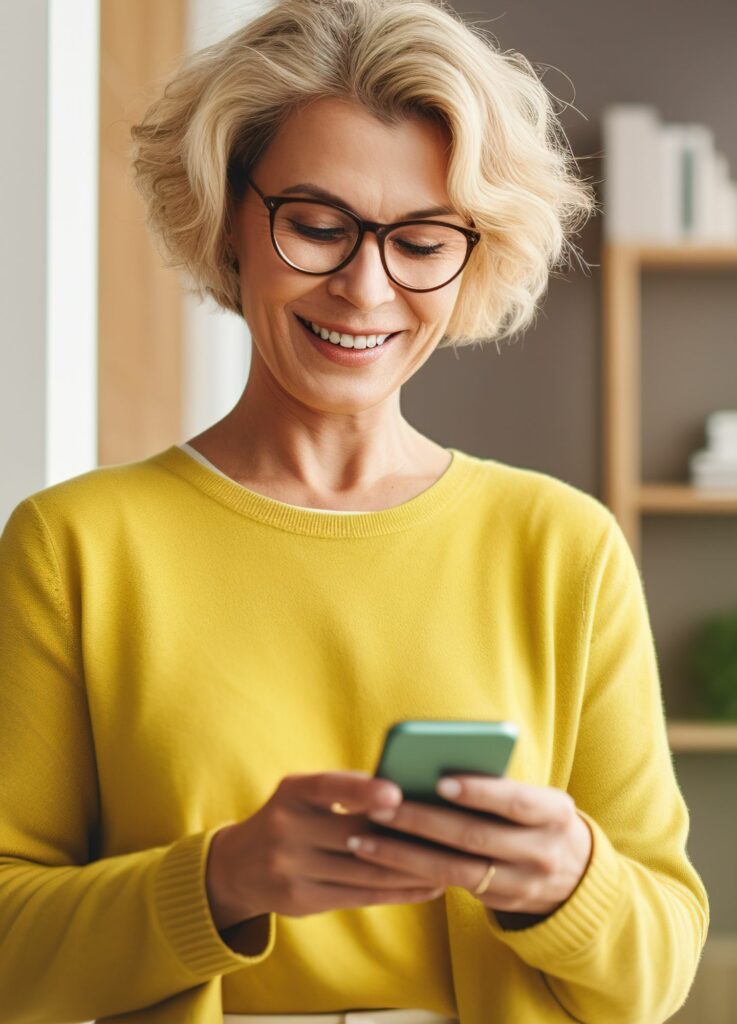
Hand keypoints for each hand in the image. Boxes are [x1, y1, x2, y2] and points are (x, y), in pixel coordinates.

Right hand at [205, 771, 443, 930]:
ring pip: (363, 871)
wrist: (238, 866)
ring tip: (448, 862)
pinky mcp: (302, 901)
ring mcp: (291, 869)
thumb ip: (346, 792)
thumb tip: (411, 791)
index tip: (396, 791)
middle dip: (402, 835)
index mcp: (292, 793)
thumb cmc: (292, 817)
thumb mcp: (304, 796)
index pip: (327, 787)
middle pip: (352, 835)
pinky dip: (398, 891)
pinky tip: (427, 886)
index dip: (361, 790)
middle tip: (447, 831)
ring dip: (410, 868)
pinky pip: (359, 896)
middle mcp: (286, 830)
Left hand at [347, 775, 592, 917]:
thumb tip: (429, 771)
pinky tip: (381, 860)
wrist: (576, 876)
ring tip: (364, 839)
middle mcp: (542, 852)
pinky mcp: (500, 904)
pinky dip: (413, 873)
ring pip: (455, 871)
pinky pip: (451, 888)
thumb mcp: (535, 799)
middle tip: (380, 807)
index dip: (478, 792)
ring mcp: (523, 884)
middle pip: (475, 837)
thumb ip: (496, 787)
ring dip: (404, 855)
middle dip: (422, 821)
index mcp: (555, 812)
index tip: (439, 781)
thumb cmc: (537, 817)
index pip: (514, 800)